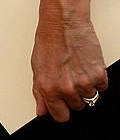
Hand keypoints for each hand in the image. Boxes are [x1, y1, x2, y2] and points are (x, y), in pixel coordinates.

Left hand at [31, 0, 106, 121]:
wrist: (63, 23)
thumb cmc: (48, 41)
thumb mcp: (36, 68)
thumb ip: (39, 92)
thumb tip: (42, 111)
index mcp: (48, 88)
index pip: (60, 116)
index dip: (62, 109)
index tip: (63, 104)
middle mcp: (66, 89)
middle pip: (77, 107)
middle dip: (73, 96)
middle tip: (69, 78)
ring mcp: (84, 83)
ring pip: (90, 98)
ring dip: (86, 88)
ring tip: (77, 70)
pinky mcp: (99, 75)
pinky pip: (102, 88)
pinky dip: (97, 80)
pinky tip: (87, 66)